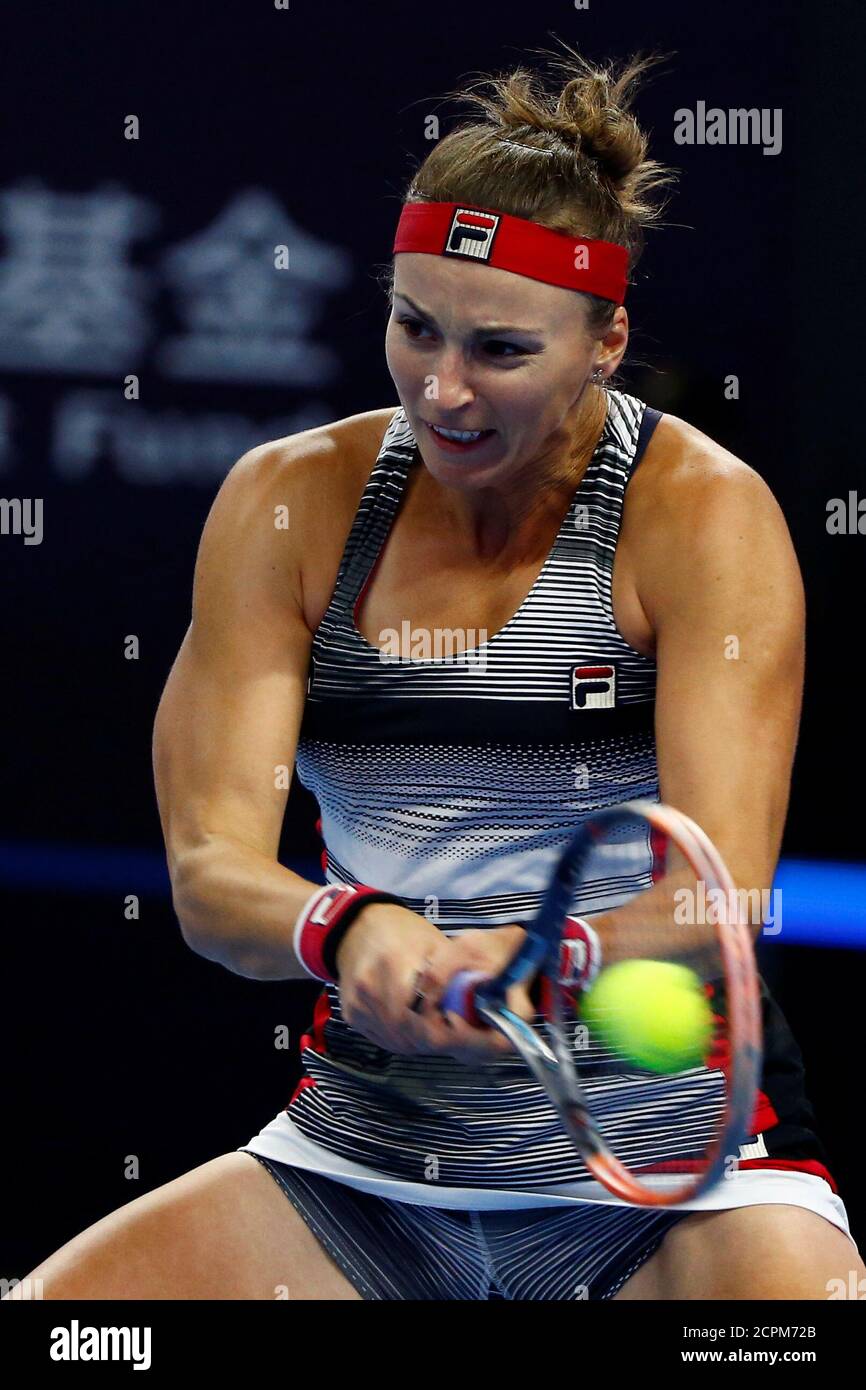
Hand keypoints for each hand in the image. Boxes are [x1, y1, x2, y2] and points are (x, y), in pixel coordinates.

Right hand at [335, 909, 534, 1059]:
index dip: (446, 1032)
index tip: (464, 1027)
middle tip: (457, 1031)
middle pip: (409, 1036)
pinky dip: (404, 1038)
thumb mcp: (437, 946)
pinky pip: (383, 1039)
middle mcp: (370, 986)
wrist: (360, 928)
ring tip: (439, 1026)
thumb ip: (456, 979)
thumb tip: (485, 1008)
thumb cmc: (405, 934)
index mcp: (394, 963)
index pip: (420, 1018)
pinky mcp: (352, 1014)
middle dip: (437, 1038)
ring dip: (421, 1041)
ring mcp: (357, 1003)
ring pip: (397, 1042)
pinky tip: (417, 1025)